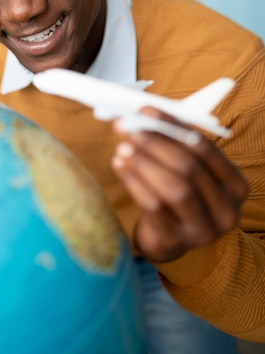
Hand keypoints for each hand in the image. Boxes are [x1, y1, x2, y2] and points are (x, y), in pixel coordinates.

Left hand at [111, 108, 248, 262]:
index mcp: (234, 185)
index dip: (173, 126)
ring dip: (144, 163)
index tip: (145, 111)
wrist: (168, 240)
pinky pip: (153, 207)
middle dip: (154, 144)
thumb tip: (143, 116)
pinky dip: (133, 182)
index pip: (205, 148)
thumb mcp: (186, 171)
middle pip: (189, 168)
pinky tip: (119, 166)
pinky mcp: (175, 242)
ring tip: (122, 147)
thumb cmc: (178, 196)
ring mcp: (202, 230)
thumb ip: (174, 145)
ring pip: (174, 188)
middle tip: (127, 128)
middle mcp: (226, 210)